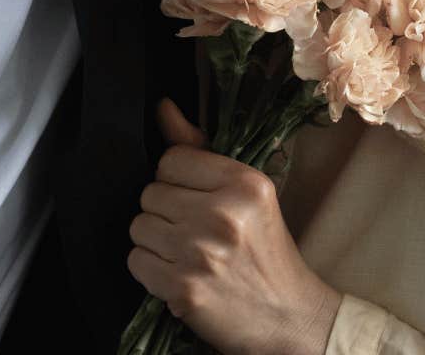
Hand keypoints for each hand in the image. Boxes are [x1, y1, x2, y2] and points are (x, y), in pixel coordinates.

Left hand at [127, 100, 339, 354]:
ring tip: (186, 253)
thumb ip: (200, 150)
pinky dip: (151, 270)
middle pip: (150, 193)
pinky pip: (136, 261)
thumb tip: (162, 108)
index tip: (196, 200)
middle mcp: (223, 214)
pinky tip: (178, 274)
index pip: (171, 160)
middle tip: (195, 232)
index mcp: (245, 184)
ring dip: (155, 242)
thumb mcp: (247, 195)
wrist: (288, 317)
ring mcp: (200, 252)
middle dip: (165, 213)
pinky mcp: (183, 287)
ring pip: (139, 226)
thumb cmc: (266, 253)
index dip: (177, 181)